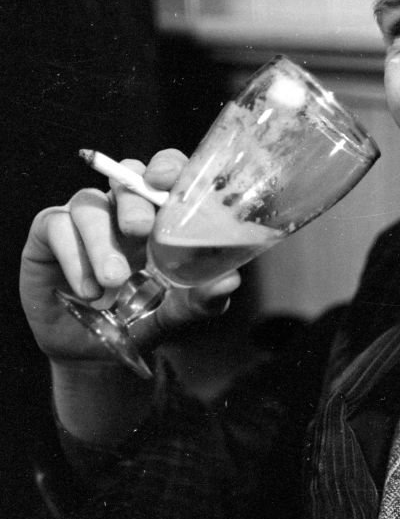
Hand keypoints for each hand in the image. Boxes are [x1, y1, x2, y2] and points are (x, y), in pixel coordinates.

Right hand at [20, 148, 240, 363]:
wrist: (94, 352)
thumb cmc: (143, 318)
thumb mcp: (178, 311)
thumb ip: (203, 298)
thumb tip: (230, 280)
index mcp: (162, 215)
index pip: (168, 173)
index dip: (167, 166)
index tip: (165, 180)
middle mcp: (123, 209)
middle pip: (128, 176)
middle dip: (134, 200)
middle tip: (139, 231)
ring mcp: (86, 218)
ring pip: (90, 203)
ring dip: (102, 242)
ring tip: (113, 281)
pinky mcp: (50, 233)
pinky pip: (57, 225)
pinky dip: (74, 257)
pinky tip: (88, 291)